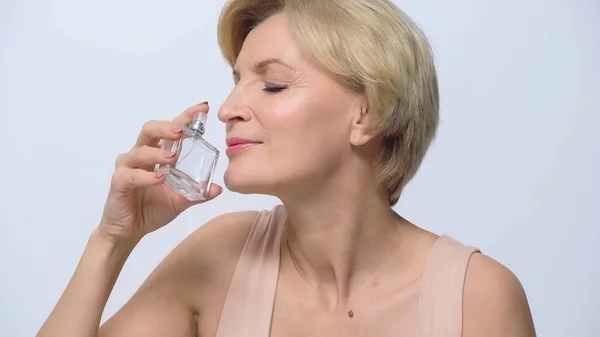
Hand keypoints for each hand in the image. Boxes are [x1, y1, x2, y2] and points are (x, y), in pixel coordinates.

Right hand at [98, 103, 221, 242]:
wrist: (129, 231)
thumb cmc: (152, 209)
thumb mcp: (180, 201)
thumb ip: (198, 194)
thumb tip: (218, 189)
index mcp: (157, 155)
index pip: (171, 129)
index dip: (185, 117)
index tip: (202, 108)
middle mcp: (141, 156)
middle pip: (150, 130)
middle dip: (167, 126)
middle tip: (182, 131)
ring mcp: (128, 168)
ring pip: (139, 151)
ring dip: (157, 152)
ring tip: (173, 158)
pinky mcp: (119, 183)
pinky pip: (130, 176)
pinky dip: (145, 176)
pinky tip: (158, 178)